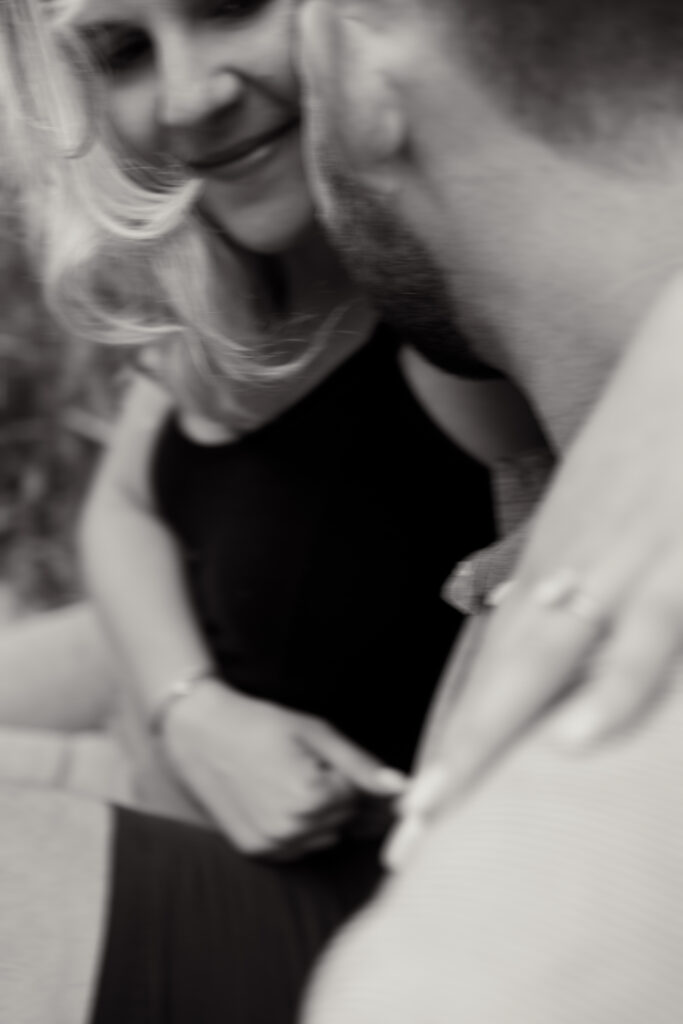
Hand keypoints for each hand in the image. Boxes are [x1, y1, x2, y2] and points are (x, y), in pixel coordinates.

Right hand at [163, 679, 405, 858]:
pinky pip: (297, 846)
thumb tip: (400, 788)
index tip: (314, 755)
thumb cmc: (261, 725)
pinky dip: (296, 827)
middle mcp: (292, 829)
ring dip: (317, 813)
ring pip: (323, 835)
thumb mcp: (315, 734)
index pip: (355, 796)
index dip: (339, 772)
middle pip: (342, 818)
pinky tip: (274, 797)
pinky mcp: (256, 851)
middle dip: (332, 794)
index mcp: (311, 798)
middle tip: (299, 764)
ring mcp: (271, 845)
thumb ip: (359, 765)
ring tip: (285, 779)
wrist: (201, 734)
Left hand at [388, 273, 682, 865]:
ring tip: (467, 795)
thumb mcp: (572, 501)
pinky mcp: (682, 556)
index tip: (418, 817)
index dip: (459, 747)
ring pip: (562, 660)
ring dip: (515, 730)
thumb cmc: (639, 442)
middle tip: (412, 839)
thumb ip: (520, 552)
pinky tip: (586, 735)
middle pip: (509, 678)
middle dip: (464, 761)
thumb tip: (463, 594)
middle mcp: (578, 570)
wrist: (680, 351)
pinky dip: (621, 681)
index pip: (495, 674)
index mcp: (553, 568)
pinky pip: (655, 629)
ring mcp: (629, 564)